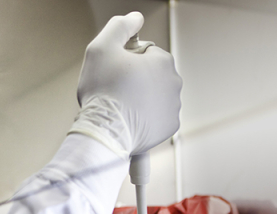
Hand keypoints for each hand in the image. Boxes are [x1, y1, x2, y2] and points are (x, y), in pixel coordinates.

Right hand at [71, 12, 182, 156]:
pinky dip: (146, 116)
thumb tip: (135, 18)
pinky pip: (157, 116)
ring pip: (155, 95)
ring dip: (141, 97)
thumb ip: (120, 26)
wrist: (105, 131)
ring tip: (121, 105)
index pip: (146, 52)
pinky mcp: (169, 126)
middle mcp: (174, 82)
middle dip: (137, 79)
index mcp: (163, 61)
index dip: (127, 59)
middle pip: (153, 74)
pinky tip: (130, 118)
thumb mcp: (101, 47)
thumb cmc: (102, 91)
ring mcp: (173, 106)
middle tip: (115, 88)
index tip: (115, 70)